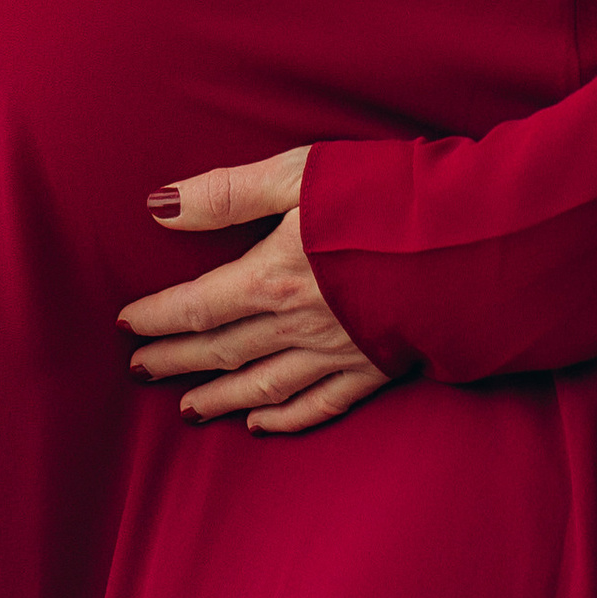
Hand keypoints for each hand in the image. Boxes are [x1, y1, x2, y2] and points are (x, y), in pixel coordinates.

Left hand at [119, 146, 393, 435]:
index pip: (195, 308)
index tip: (127, 324)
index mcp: (269, 279)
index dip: (157, 318)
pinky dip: (283, 417)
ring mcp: (335, 354)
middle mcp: (295, 326)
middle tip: (139, 370)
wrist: (469, 247)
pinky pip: (317, 404)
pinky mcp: (374, 368)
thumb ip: (227, 193)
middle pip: (220, 350)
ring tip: (186, 408)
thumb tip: (158, 205)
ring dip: (218, 396)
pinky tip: (260, 422)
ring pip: (261, 385)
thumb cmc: (382, 200)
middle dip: (175, 361)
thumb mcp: (297, 174)